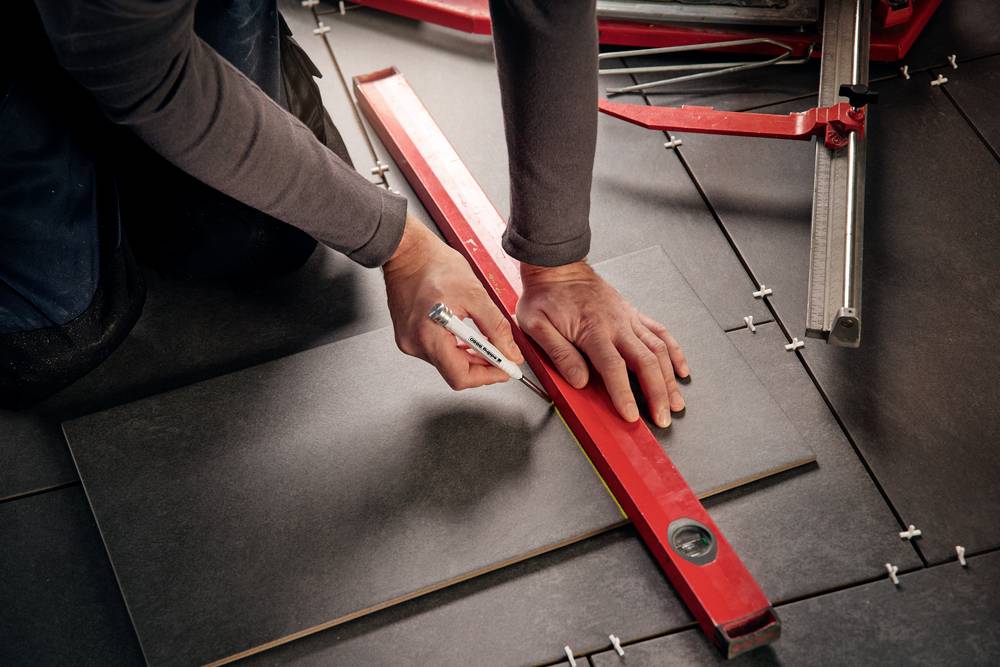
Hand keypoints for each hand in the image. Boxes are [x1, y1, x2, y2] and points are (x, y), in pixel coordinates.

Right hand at [383, 216, 522, 388]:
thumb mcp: (475, 294)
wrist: (407, 251)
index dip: (488, 376)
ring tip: (484, 340)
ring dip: (469, 356)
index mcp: (429, 336)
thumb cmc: (434, 265)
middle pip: (454, 372)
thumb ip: (495, 328)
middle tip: (502, 354)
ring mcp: (409, 342)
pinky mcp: (408, 336)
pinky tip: (466, 335)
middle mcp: (415, 344)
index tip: (505, 369)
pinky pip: (436, 351)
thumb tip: (509, 352)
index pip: (461, 376)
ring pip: (447, 362)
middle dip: (482, 366)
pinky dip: (455, 347)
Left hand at [517, 260, 688, 426]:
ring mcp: (628, 318)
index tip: (631, 415)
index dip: (624, 393)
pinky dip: (675, 352)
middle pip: (645, 362)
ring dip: (669, 378)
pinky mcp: (633, 314)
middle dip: (658, 393)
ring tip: (676, 402)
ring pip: (659, 350)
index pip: (613, 367)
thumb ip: (559, 354)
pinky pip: (661, 332)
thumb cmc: (545, 296)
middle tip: (662, 417)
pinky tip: (681, 369)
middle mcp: (617, 324)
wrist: (558, 266)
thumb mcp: (535, 325)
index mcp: (593, 329)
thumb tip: (579, 380)